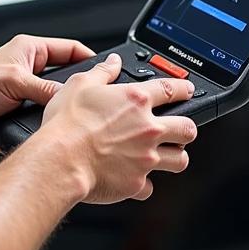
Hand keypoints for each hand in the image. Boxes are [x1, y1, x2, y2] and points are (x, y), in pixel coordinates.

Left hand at [0, 34, 95, 151]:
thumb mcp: (13, 80)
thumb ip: (44, 88)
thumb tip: (71, 98)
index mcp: (32, 52)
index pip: (71, 50)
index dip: (91, 60)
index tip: (110, 72)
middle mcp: (33, 73)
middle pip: (70, 80)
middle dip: (82, 91)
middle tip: (101, 102)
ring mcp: (29, 98)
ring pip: (60, 106)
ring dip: (65, 114)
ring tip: (83, 122)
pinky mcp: (24, 121)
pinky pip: (46, 126)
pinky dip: (52, 131)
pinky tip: (61, 137)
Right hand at [39, 53, 196, 203]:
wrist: (61, 160)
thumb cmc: (68, 124)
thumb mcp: (80, 84)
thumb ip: (102, 71)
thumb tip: (113, 62)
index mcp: (136, 100)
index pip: (172, 89)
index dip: (184, 88)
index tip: (187, 90)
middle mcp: (147, 129)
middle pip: (187, 128)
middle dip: (187, 128)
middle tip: (181, 128)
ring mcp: (145, 158)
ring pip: (180, 160)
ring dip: (176, 156)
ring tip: (168, 155)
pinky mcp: (137, 183)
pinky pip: (150, 188)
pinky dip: (145, 184)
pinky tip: (136, 180)